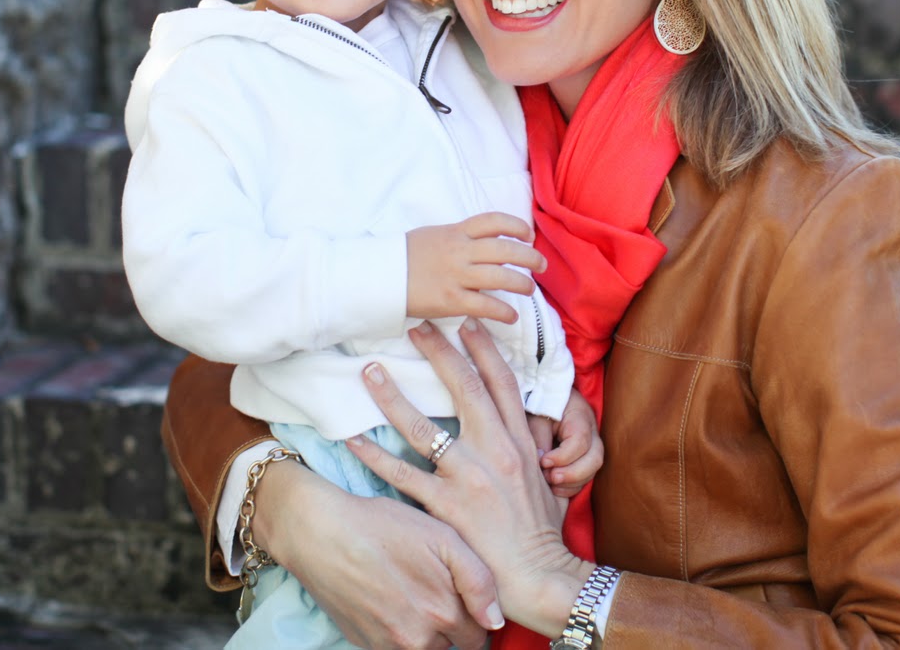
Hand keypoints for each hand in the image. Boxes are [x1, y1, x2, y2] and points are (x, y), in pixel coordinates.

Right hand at [252, 458, 502, 649]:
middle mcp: (418, 639)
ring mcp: (389, 645)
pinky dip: (396, 630)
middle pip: (451, 645)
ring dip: (424, 630)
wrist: (321, 532)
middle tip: (431, 586)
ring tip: (408, 590)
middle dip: (449, 623)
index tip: (459, 593)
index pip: (478, 635)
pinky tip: (387, 597)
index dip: (473, 612)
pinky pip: (394, 647)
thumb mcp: (443, 537)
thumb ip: (479, 581)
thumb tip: (495, 622)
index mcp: (444, 612)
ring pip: (424, 648)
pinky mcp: (365, 644)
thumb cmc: (384, 526)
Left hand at [348, 320, 593, 636]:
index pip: (501, 382)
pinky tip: (352, 438)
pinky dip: (374, 455)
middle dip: (438, 352)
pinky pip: (401, 474)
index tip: (465, 323)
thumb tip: (519, 422)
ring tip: (370, 372)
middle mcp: (494, 450)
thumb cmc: (542, 531)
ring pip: (423, 426)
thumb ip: (529, 446)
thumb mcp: (546, 477)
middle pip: (463, 387)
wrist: (542, 576)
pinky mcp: (446, 506)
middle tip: (414, 326)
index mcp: (520, 440)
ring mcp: (469, 477)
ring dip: (393, 396)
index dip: (482, 348)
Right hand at [405, 212, 545, 324]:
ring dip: (522, 284)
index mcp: (455, 232)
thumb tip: (483, 242)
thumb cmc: (404, 256)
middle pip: (505, 249)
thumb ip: (458, 237)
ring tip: (529, 289)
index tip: (527, 234)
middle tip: (541, 265)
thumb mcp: (432, 235)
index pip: (493, 221)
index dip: (516, 226)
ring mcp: (456, 276)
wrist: (379, 277)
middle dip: (529, 256)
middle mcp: (459, 251)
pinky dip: (504, 312)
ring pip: (501, 277)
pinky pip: (486, 306)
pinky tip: (511, 316)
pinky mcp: (451, 300)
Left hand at [541, 390, 603, 497]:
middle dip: (573, 473)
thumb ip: (538, 438)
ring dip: (572, 482)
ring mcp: (592, 445)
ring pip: (593, 470)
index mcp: (580, 416)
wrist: (546, 398)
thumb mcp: (535, 416)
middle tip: (551, 478)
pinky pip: (586, 476)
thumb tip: (541, 463)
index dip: (563, 456)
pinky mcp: (586, 457)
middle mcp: (592, 432)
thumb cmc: (539, 405)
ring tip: (550, 484)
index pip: (580, 441)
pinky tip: (555, 488)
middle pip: (595, 458)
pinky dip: (572, 486)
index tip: (543, 462)